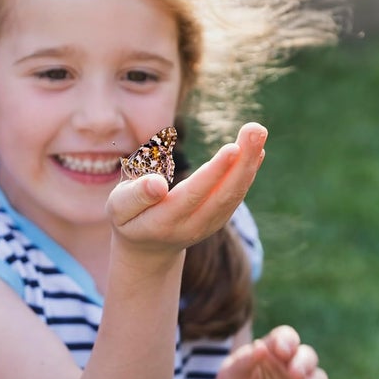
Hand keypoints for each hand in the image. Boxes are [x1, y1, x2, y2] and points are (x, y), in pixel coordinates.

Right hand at [106, 122, 266, 253]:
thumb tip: (157, 185)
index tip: (232, 148)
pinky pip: (236, 194)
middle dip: (242, 161)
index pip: (193, 195)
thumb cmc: (129, 217)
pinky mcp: (219, 218)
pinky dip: (248, 171)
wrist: (148, 248)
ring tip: (258, 132)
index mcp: (163, 222)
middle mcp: (192, 226)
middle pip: (222, 194)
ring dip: (249, 163)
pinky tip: (256, 150)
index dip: (214, 173)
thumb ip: (136, 196)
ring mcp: (209, 224)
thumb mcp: (120, 207)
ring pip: (233, 194)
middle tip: (255, 130)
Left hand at [211, 325, 378, 378]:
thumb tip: (260, 348)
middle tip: (293, 374)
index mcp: (271, 352)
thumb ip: (242, 362)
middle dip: (303, 361)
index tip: (279, 350)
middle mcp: (290, 366)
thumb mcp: (228, 377)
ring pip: (319, 376)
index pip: (286, 337)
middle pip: (307, 354)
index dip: (286, 340)